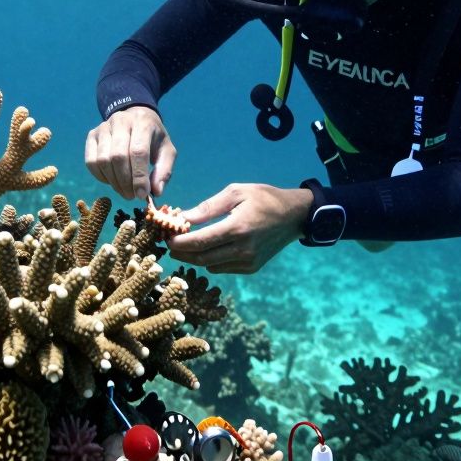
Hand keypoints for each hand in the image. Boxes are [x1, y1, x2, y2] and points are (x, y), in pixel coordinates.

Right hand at [84, 107, 176, 200]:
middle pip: (118, 157)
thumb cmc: (153, 139)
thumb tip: (156, 192)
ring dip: (113, 182)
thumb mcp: (166, 151)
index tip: (142, 194)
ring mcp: (104, 127)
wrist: (136, 117)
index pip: (138, 151)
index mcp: (143, 123)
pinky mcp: (92, 135)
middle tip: (131, 196)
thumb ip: (164, 171)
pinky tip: (112, 181)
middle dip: (125, 182)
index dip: (139, 176)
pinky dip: (100, 177)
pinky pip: (91, 162)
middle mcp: (121, 121)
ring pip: (103, 160)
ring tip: (124, 191)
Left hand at [166, 183, 312, 273]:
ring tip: (184, 244)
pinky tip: (205, 248)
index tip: (166, 237)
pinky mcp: (251, 268)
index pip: (200, 242)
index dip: (179, 242)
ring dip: (194, 257)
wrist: (294, 216)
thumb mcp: (236, 192)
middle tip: (169, 243)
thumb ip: (208, 207)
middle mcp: (243, 250)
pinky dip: (209, 260)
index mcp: (238, 228)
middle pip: (201, 258)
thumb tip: (183, 217)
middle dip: (181, 252)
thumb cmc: (264, 198)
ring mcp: (248, 261)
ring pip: (210, 266)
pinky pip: (221, 268)